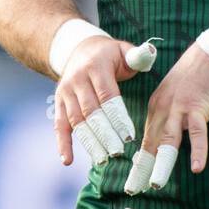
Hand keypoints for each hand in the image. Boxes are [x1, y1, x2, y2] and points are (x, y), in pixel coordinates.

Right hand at [54, 35, 151, 166]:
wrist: (78, 48)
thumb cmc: (109, 54)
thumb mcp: (123, 49)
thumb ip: (137, 55)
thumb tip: (150, 54)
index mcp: (96, 65)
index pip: (107, 95)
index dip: (117, 116)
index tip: (129, 136)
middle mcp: (77, 78)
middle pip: (91, 110)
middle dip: (104, 133)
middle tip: (117, 152)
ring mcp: (66, 91)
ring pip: (76, 120)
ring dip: (89, 141)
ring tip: (101, 160)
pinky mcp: (59, 102)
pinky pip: (59, 124)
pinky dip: (63, 143)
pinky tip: (68, 160)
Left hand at [125, 41, 208, 193]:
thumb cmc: (196, 77)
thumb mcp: (176, 98)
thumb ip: (169, 118)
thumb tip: (164, 141)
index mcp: (156, 108)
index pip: (144, 140)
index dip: (138, 162)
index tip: (133, 182)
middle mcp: (163, 109)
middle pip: (150, 144)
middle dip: (141, 168)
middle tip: (133, 189)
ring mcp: (179, 108)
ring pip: (168, 141)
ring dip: (162, 163)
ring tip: (156, 184)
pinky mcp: (198, 107)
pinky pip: (197, 132)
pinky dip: (197, 150)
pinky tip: (197, 167)